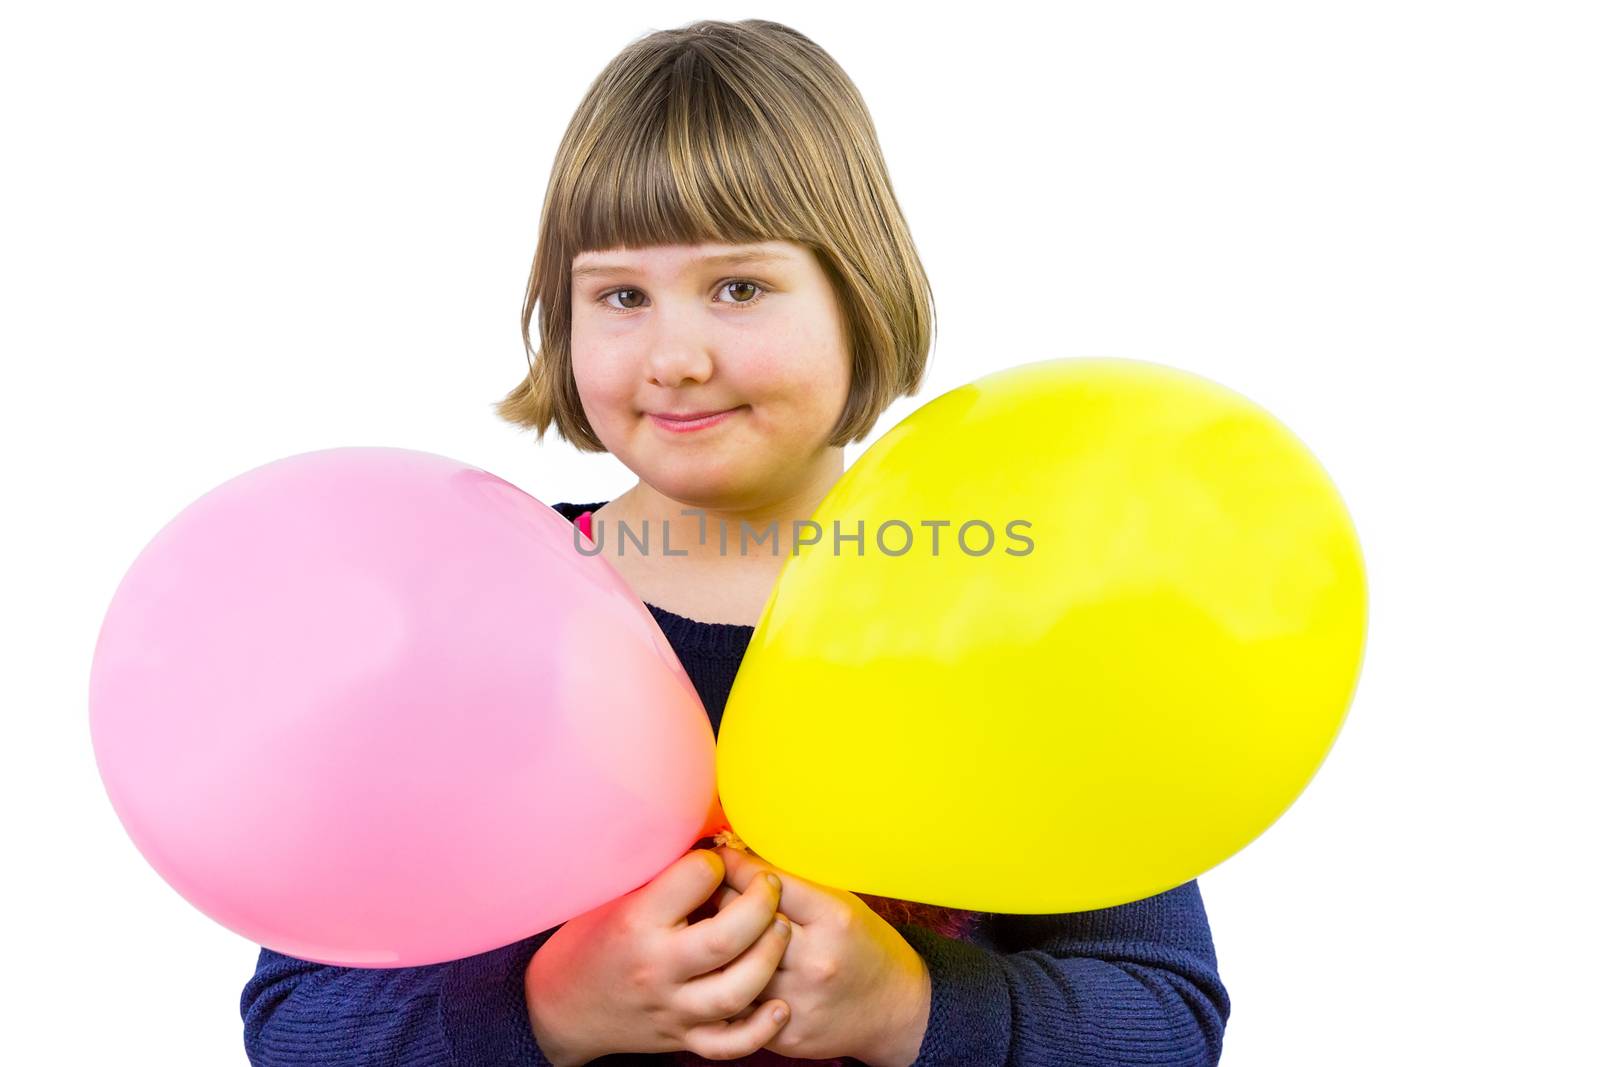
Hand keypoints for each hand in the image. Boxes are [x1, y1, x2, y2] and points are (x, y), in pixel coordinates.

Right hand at [523, 849, 792, 1064]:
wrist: (558, 1009)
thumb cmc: (588, 941)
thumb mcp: (612, 897)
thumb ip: (660, 876)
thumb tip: (709, 841)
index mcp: (636, 922)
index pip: (696, 879)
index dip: (716, 860)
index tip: (719, 858)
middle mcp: (656, 967)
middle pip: (727, 938)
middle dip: (762, 904)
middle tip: (771, 885)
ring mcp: (671, 1008)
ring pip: (736, 991)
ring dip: (769, 957)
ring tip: (782, 929)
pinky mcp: (682, 1038)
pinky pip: (730, 1044)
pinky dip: (761, 1029)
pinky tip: (780, 1004)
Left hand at [710, 846, 931, 1066]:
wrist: (895, 1012)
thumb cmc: (865, 947)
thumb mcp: (842, 904)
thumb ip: (794, 887)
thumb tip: (739, 861)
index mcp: (834, 919)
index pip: (767, 883)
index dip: (736, 866)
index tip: (720, 857)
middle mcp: (815, 960)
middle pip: (743, 922)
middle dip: (721, 901)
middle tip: (708, 890)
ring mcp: (798, 1001)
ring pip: (732, 966)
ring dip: (716, 946)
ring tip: (709, 930)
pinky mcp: (784, 1035)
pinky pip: (737, 1005)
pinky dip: (727, 985)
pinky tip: (724, 971)